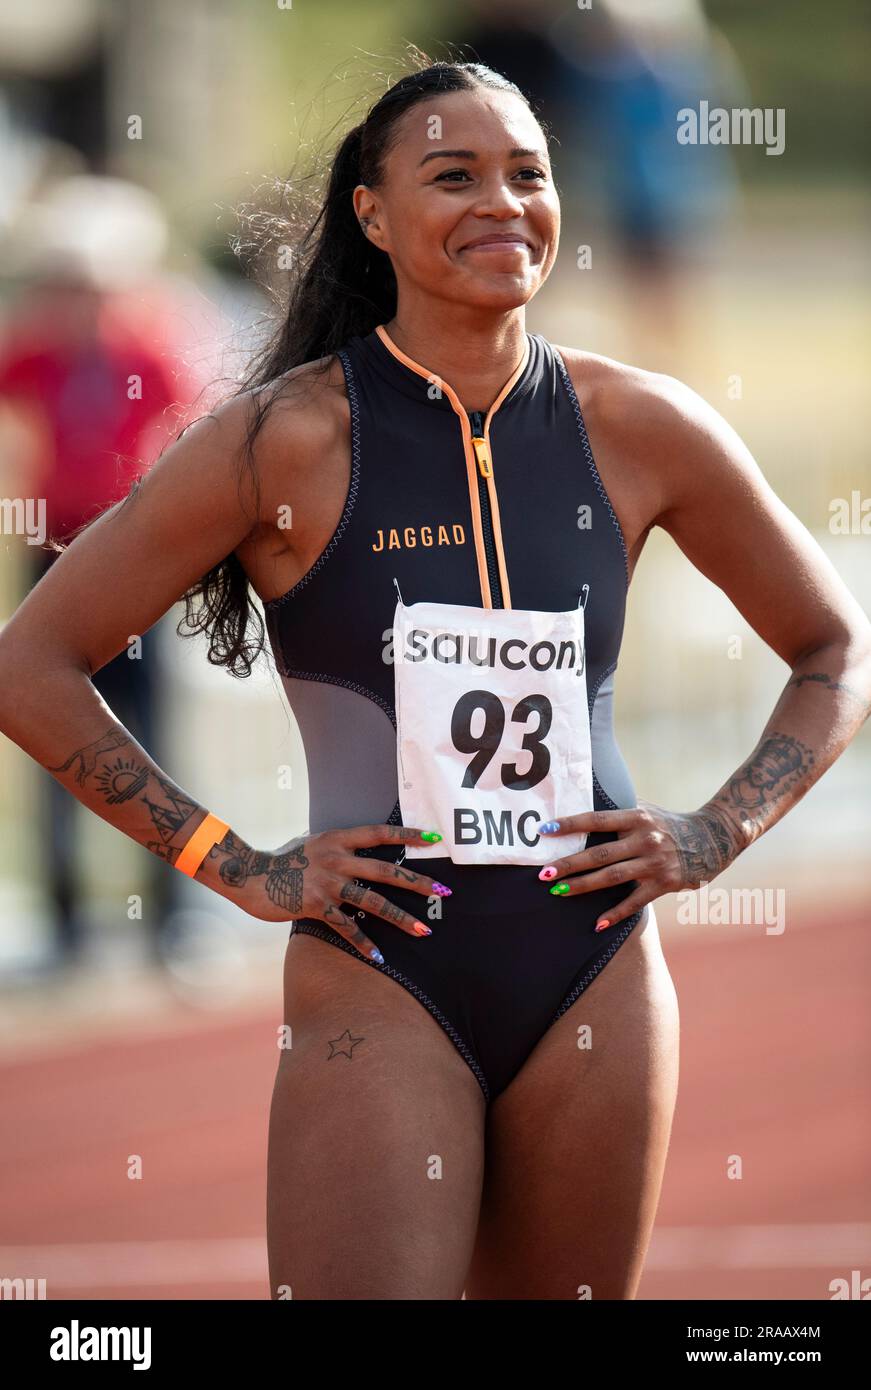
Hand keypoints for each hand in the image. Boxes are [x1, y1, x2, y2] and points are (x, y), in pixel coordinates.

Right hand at [209, 823, 450, 961]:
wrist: (249, 875)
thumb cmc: (281, 859)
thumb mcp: (311, 843)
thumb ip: (336, 846)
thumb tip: (357, 848)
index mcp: (337, 839)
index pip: (379, 833)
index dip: (407, 834)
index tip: (433, 837)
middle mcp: (337, 859)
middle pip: (386, 870)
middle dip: (417, 882)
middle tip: (444, 892)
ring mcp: (327, 883)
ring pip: (372, 902)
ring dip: (401, 918)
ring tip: (424, 931)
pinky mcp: (316, 906)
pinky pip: (346, 927)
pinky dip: (364, 942)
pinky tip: (380, 956)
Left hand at [537, 800, 740, 928]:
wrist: (712, 837)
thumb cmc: (668, 823)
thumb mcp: (645, 809)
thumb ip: (617, 812)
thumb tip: (580, 813)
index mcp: (636, 817)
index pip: (596, 819)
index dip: (570, 825)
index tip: (544, 831)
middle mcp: (645, 839)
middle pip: (600, 854)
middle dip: (569, 864)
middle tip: (543, 873)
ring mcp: (655, 863)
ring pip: (612, 877)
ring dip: (583, 886)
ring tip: (558, 891)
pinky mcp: (664, 883)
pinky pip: (635, 902)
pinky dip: (615, 914)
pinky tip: (596, 924)